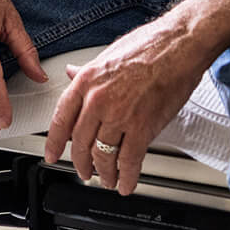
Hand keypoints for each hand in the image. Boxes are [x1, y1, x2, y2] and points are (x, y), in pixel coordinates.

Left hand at [43, 15, 212, 194]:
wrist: (178, 46)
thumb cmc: (148, 46)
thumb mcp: (106, 55)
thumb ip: (87, 71)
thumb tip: (72, 72)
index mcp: (86, 82)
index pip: (61, 119)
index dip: (53, 142)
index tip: (51, 154)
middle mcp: (98, 100)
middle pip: (80, 142)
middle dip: (80, 162)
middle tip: (83, 171)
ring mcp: (119, 116)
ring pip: (103, 155)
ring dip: (104, 172)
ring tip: (105, 179)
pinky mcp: (143, 128)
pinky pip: (130, 160)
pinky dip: (127, 177)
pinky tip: (126, 183)